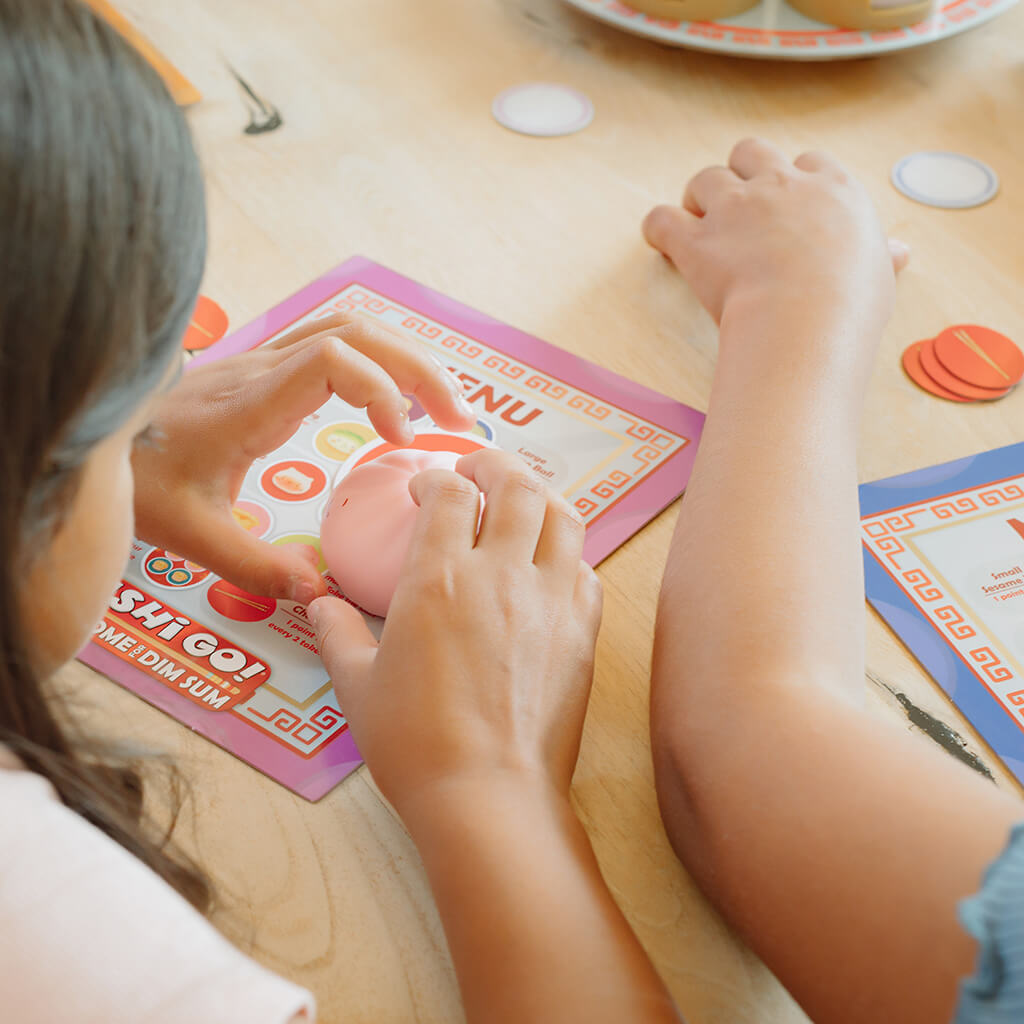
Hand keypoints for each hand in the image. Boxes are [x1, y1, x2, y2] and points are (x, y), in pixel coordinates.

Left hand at [132, 314, 475, 603]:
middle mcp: (262, 370)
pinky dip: (379, 361)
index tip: (399, 439)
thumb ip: (255, 566)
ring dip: (404, 358)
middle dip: (419, 368)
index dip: (381, 388)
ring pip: (349, 327)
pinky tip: (395, 400)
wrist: (95, 438)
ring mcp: (263, 362)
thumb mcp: (192, 534)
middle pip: (358, 331)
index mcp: (251, 403)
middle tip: (458, 419)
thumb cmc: (139, 479)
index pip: (333, 357)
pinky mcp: (265, 370)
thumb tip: (318, 591)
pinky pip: (334, 341)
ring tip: (441, 406)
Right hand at [307, 449, 602, 815]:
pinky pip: (586, 570)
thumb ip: (337, 632)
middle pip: (516, 485)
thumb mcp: (357, 685)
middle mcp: (501, 575)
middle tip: (478, 469)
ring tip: (521, 501)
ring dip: (541, 496)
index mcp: (438, 579)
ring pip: (563, 516)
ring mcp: (550, 600)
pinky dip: (568, 554)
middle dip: (496, 463)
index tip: (424, 489)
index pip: (449, 492)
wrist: (488, 797)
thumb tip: (319, 600)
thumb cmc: (414, 744)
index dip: (435, 478)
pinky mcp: (582, 631)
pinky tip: (550, 567)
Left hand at [642, 138, 905, 333]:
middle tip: (735, 204)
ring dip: (697, 197)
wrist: (807, 317)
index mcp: (830, 188)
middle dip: (739, 172)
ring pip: (704, 179)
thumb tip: (897, 253)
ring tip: (698, 223)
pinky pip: (663, 218)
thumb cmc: (852, 302)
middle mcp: (780, 186)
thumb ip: (880, 255)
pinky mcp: (697, 241)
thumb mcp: (879, 272)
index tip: (788, 201)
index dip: (794, 178)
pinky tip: (660, 239)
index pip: (809, 161)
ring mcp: (735, 209)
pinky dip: (658, 226)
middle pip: (750, 151)